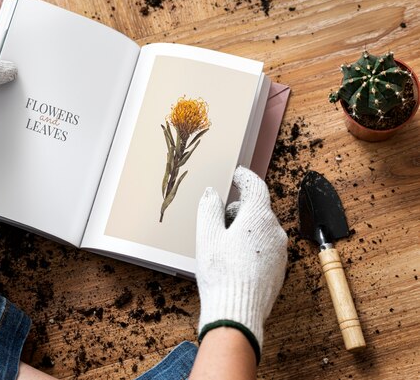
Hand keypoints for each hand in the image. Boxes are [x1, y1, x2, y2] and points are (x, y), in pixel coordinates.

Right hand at [196, 166, 286, 363]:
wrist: (237, 312)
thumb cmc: (221, 273)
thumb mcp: (207, 236)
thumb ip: (210, 208)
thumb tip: (212, 193)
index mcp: (259, 217)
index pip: (256, 187)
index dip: (245, 178)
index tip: (237, 174)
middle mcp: (275, 232)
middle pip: (258, 209)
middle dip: (239, 209)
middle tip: (219, 218)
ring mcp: (280, 252)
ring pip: (262, 230)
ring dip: (245, 229)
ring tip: (224, 244)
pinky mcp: (279, 270)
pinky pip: (265, 249)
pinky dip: (252, 246)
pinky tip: (235, 260)